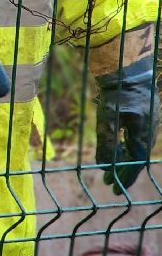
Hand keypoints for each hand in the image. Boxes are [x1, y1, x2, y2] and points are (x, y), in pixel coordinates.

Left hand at [95, 52, 157, 193]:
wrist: (127, 66)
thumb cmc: (116, 91)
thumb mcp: (107, 117)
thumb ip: (107, 141)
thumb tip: (104, 164)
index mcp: (145, 132)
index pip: (135, 161)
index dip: (125, 176)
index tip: (115, 188)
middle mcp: (151, 128)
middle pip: (138, 156)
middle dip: (123, 170)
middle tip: (109, 182)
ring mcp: (150, 120)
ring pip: (138, 146)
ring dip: (124, 158)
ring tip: (111, 167)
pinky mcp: (145, 113)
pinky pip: (137, 136)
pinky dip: (127, 145)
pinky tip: (118, 147)